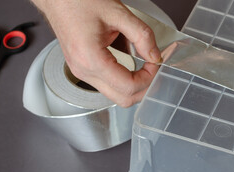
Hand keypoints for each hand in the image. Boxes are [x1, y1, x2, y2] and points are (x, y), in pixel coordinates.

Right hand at [31, 0, 160, 106]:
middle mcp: (84, 71)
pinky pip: (108, 84)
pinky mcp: (83, 70)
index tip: (154, 63)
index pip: (128, 86)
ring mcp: (82, 73)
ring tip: (143, 67)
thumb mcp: (118, 13)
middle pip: (123, 99)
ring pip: (116, 95)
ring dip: (133, 85)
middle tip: (152, 70)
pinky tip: (130, 64)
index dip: (148, 78)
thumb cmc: (79, 1)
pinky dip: (123, 78)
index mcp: (91, 59)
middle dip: (143, 88)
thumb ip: (142, 35)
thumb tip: (154, 55)